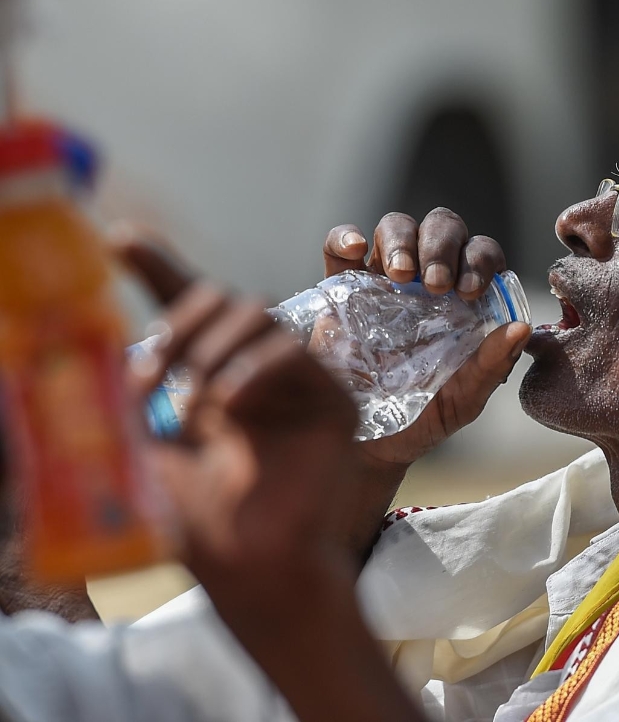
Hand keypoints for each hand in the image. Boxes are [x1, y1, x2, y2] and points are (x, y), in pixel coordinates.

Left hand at [114, 233, 419, 721]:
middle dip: (182, 322)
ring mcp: (299, 383)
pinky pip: (291, 352)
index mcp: (212, 375)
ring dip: (213, 346)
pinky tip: (226, 404)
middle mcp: (257, 371)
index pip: (191, 307)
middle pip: (226, 300)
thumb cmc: (193, 517)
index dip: (159, 266)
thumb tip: (104, 346)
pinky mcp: (332, 400)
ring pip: (258, 314)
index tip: (120, 240)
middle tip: (152, 368)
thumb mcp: (144, 439)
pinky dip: (252, 368)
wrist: (245, 560)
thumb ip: (134, 387)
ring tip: (191, 399)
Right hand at [322, 209, 530, 465]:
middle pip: (441, 228)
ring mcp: (383, 279)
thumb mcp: (465, 397)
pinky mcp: (342, 288)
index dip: (480, 260)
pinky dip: (345, 237)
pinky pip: (340, 247)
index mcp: (465, 296)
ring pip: (396, 227)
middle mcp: (428, 278)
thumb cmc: (427, 416)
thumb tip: (521, 328)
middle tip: (438, 283)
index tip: (470, 290)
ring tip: (402, 276)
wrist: (370, 445)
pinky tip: (357, 250)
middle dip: (443, 246)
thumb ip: (493, 364)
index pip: (481, 253)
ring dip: (402, 240)